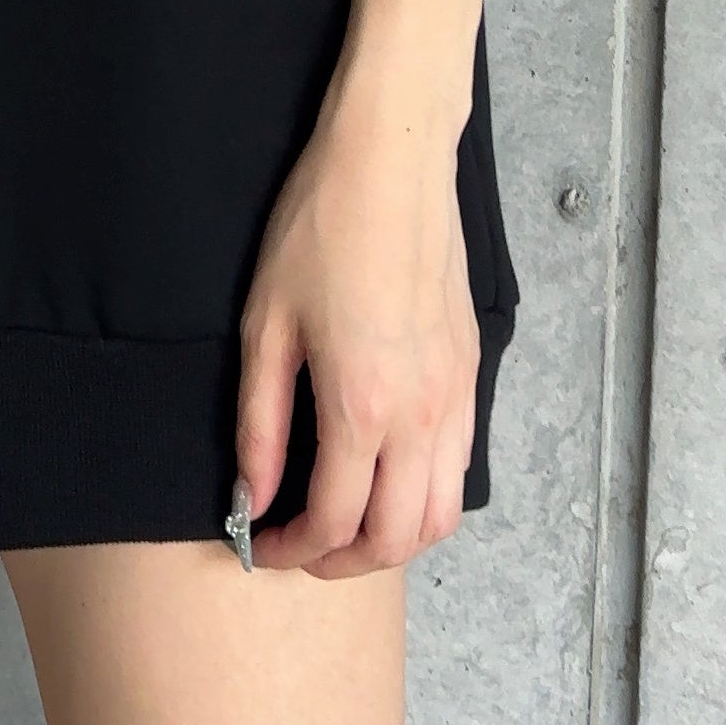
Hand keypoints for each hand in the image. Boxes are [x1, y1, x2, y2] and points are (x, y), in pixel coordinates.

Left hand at [234, 99, 478, 576]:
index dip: (292, 551)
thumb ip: (259, 423)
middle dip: (344, 562)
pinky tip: (385, 476)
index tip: (262, 544)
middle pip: (396, 538)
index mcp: (360, 405)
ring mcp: (455, 396)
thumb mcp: (265, 324)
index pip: (334, 522)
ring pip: (442, 515)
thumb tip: (254, 495)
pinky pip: (461, 467)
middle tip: (301, 549)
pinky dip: (427, 497)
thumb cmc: (321, 228)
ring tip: (346, 525)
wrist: (392, 163)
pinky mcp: (472, 374)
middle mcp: (420, 414)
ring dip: (394, 539)